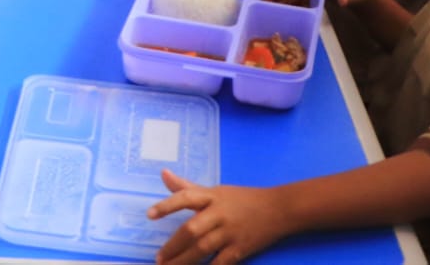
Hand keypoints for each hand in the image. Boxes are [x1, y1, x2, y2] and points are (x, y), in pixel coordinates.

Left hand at [149, 170, 289, 264]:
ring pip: (203, 249)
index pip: (186, 197)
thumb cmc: (243, 198)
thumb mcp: (216, 190)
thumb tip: (163, 174)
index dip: (167, 205)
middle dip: (173, 246)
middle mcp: (220, 213)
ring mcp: (230, 232)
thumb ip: (187, 186)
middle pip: (192, 230)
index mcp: (212, 196)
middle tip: (158, 258)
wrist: (279, 209)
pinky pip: (221, 262)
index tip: (150, 215)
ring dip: (184, 260)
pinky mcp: (241, 249)